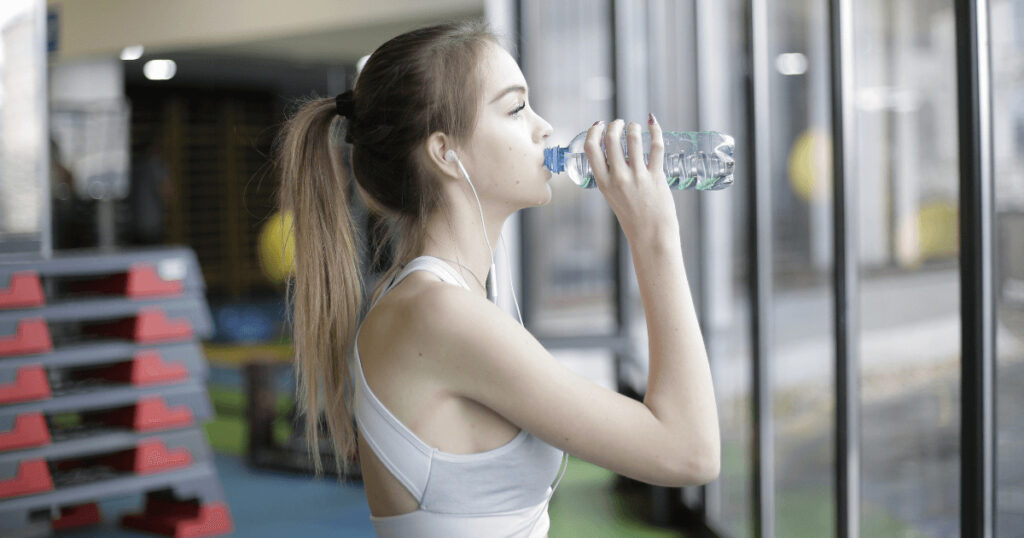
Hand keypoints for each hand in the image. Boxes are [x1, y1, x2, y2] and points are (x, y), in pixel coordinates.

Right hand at [584, 116, 678, 242]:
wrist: (651, 235)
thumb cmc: (633, 218)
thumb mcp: (613, 197)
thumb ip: (611, 177)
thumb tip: (617, 153)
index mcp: (603, 183)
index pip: (591, 149)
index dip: (594, 132)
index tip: (599, 125)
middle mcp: (618, 178)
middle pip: (611, 139)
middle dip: (614, 125)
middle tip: (619, 123)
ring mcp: (637, 176)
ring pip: (633, 138)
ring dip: (633, 127)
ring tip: (635, 127)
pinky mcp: (656, 176)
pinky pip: (656, 147)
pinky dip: (655, 131)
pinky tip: (653, 123)